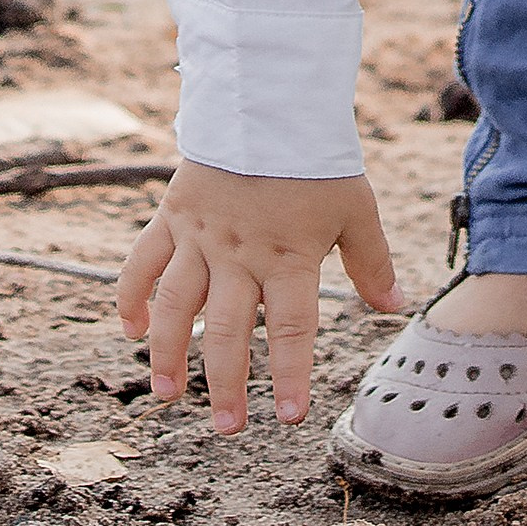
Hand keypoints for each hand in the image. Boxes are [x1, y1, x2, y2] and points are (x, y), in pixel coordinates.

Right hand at [118, 164, 405, 435]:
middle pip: (228, 330)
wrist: (267, 97)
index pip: (291, 327)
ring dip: (169, 354)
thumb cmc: (316, 157)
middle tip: (229, 428)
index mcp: (288, 254)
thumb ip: (373, 262)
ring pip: (176, 305)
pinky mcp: (173, 215)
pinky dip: (131, 296)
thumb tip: (396, 308)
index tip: (290, 418)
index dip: (291, 374)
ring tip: (167, 395)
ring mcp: (201, 236)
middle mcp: (240, 252)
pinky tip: (130, 330)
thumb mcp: (355, 208)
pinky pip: (143, 261)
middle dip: (227, 385)